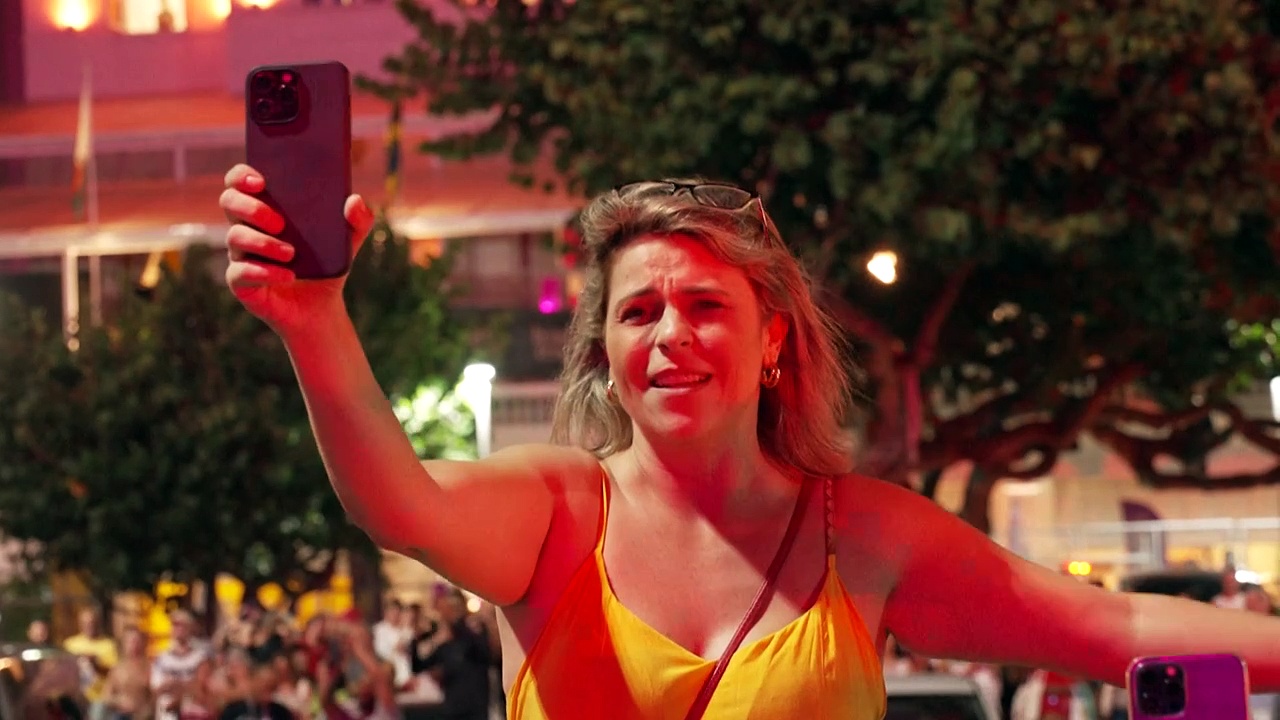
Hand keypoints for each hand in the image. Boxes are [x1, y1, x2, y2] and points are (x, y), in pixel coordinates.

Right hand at [219, 164, 374, 336]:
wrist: (321, 307)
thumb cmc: (326, 265)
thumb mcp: (348, 242)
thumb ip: (359, 220)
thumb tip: (354, 201)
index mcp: (266, 207)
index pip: (239, 181)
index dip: (242, 176)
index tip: (261, 181)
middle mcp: (246, 227)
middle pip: (229, 201)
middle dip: (251, 207)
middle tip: (280, 222)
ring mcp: (240, 255)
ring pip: (235, 237)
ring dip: (262, 242)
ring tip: (291, 253)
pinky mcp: (241, 283)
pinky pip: (239, 272)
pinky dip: (264, 272)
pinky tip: (288, 276)